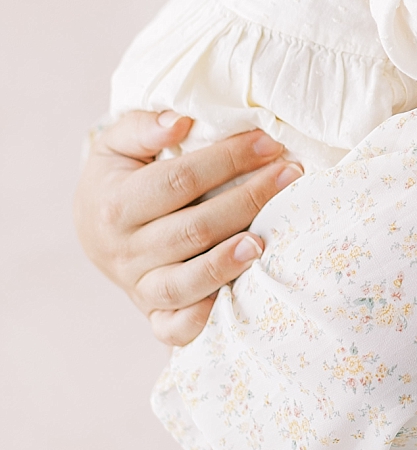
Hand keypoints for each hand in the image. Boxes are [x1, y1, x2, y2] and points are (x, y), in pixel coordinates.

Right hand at [74, 111, 303, 346]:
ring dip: (227, 263)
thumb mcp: (116, 145)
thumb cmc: (118, 178)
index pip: (180, 180)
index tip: (269, 143)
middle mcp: (125, 252)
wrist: (93, 228)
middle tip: (290, 176)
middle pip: (194, 229)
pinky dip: (201, 320)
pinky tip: (232, 300)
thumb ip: (142, 126)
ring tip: (264, 242)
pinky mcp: (152, 314)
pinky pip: (174, 328)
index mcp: (116, 205)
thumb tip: (180, 121)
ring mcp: (139, 287)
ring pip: (185, 282)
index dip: (228, 160)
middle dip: (248, 200)